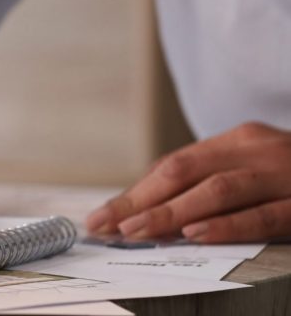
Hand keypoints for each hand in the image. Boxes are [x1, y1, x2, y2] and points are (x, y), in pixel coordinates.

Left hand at [86, 121, 290, 242]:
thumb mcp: (255, 168)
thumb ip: (212, 182)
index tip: (101, 217)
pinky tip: (197, 234)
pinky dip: (228, 225)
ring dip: (173, 213)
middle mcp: (258, 150)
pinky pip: (264, 215)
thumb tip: (148, 210)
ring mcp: (285, 175)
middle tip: (108, 226)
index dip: (136, 192)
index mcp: (239, 140)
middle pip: (186, 174)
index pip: (175, 166)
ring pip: (218, 191)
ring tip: (138, 231)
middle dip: (142, 202)